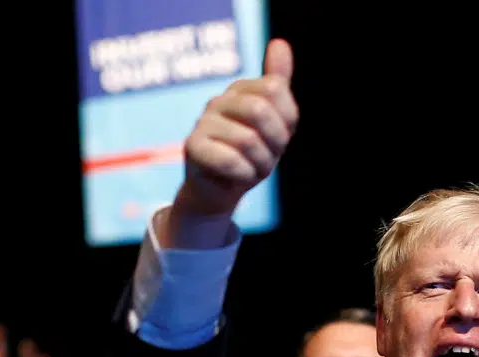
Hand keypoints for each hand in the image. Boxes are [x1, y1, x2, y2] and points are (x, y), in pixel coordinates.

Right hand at [172, 38, 297, 222]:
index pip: (275, 88)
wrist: (219, 192)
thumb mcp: (273, 122)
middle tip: (268, 158)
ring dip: (260, 165)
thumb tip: (280, 43)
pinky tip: (238, 178)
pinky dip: (244, 175)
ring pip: (248, 140)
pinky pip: (230, 160)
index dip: (286, 120)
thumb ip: (277, 83)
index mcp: (240, 90)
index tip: (280, 138)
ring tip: (252, 170)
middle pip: (260, 109)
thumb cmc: (249, 156)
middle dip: (274, 143)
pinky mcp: (192, 146)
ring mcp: (202, 122)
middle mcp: (219, 100)